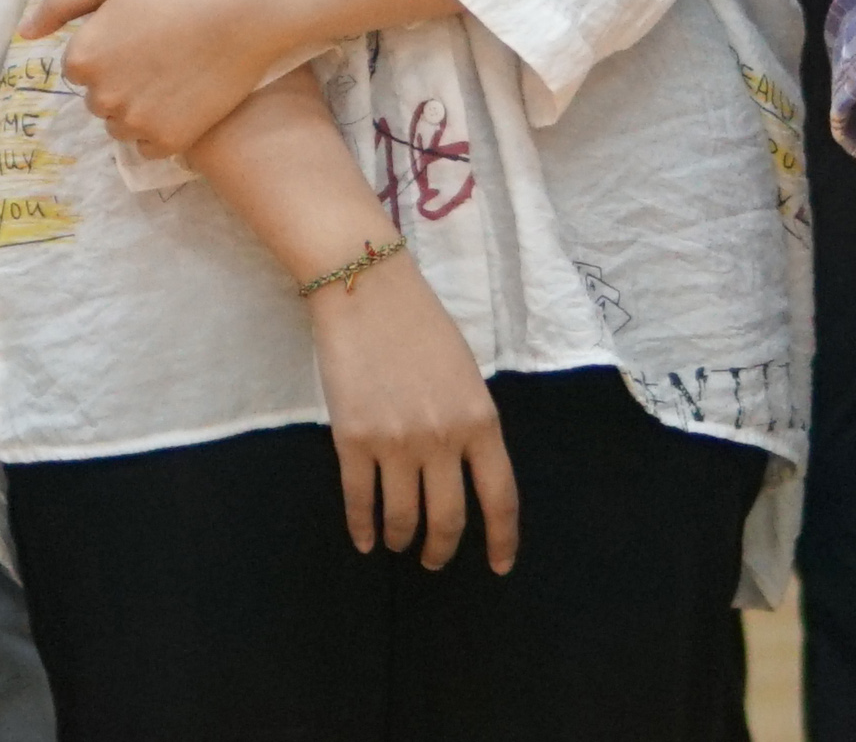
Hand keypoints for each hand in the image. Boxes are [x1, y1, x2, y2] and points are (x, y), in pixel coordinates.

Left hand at [24, 0, 291, 162]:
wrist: (244, 11)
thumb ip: (61, 5)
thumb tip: (24, 33)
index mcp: (83, 58)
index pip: (80, 67)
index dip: (110, 48)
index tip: (141, 32)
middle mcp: (101, 97)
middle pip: (98, 98)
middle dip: (120, 80)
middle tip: (161, 51)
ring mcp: (135, 123)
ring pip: (121, 125)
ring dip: (138, 108)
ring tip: (175, 75)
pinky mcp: (170, 141)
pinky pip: (149, 146)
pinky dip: (161, 129)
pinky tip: (184, 100)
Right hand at [303, 250, 518, 573]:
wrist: (366, 290)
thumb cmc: (421, 325)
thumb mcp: (466, 374)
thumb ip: (471, 423)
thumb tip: (466, 469)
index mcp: (481, 420)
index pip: (500, 498)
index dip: (502, 540)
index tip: (499, 565)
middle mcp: (442, 439)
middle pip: (449, 519)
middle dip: (442, 550)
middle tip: (435, 561)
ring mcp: (396, 443)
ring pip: (403, 518)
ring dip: (402, 540)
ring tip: (399, 544)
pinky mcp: (353, 440)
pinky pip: (359, 501)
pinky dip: (362, 527)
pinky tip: (364, 539)